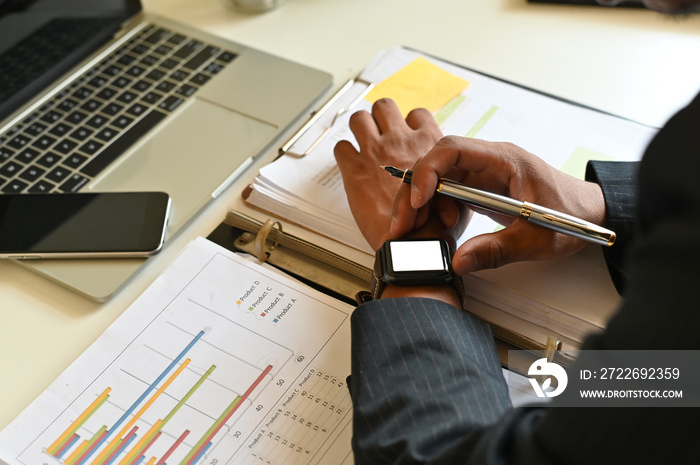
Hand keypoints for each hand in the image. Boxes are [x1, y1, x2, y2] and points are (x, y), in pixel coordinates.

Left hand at [334, 98, 445, 250]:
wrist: (413, 241)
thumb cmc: (433, 225)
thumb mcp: (455, 194)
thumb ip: (449, 179)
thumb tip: (450, 181)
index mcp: (427, 143)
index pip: (417, 114)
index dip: (409, 124)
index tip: (406, 135)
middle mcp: (399, 141)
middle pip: (384, 107)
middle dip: (380, 117)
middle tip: (380, 133)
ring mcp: (374, 152)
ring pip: (358, 119)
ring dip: (359, 129)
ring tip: (362, 143)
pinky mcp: (354, 170)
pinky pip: (341, 148)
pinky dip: (343, 155)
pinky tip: (350, 165)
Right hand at [392, 136, 606, 273]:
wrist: (591, 214)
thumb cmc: (573, 216)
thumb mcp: (537, 238)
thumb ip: (497, 250)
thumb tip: (458, 261)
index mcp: (504, 160)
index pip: (453, 150)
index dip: (428, 172)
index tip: (416, 201)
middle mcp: (488, 161)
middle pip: (436, 165)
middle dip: (413, 193)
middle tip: (401, 225)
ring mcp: (482, 174)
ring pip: (436, 180)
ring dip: (420, 204)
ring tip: (413, 232)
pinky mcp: (479, 189)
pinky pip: (446, 194)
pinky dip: (433, 211)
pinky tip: (434, 230)